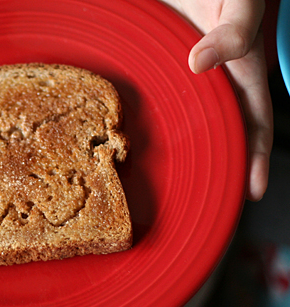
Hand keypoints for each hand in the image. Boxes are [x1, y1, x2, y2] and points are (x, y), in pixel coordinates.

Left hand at [161, 0, 272, 200]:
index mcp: (243, 72)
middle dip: (219, 164)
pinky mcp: (163, 66)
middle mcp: (216, 80)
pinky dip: (157, 118)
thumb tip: (200, 63)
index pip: (255, 123)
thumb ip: (235, 31)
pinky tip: (140, 134)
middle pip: (221, 131)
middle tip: (206, 197)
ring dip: (186, 146)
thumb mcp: (242, 4)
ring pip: (190, 119)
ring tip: (173, 177)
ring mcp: (188, 75)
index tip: (251, 190)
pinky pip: (162, 98)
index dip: (255, 159)